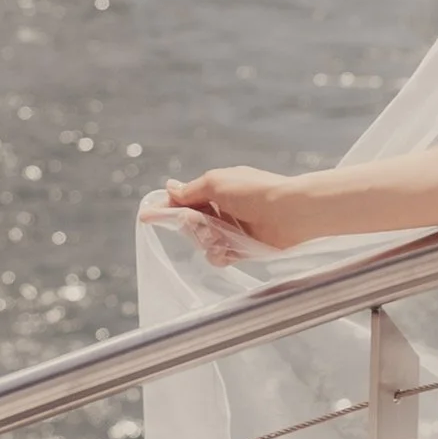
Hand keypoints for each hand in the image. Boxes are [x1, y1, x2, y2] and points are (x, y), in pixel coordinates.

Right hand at [139, 168, 318, 265]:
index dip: (167, 208)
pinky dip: (220, 255)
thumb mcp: (216, 183)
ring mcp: (233, 229)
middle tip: (200, 224)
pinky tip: (225, 252)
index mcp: (217, 188)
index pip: (185, 199)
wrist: (290, 213)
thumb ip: (190, 190)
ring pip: (203, 241)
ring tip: (218, 238)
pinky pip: (219, 256)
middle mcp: (223, 208)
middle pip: (191, 223)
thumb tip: (169, 187)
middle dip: (192, 225)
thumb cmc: (254, 192)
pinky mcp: (243, 248)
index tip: (147, 216)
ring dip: (206, 241)